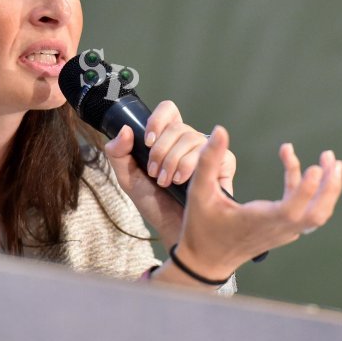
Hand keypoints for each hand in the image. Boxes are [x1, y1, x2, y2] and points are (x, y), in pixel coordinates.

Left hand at [103, 101, 235, 247]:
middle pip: (178, 127)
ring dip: (174, 162)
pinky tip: (184, 182)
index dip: (158, 120)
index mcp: (168, 138)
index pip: (168, 110)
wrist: (172, 230)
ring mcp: (207, 151)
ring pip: (192, 138)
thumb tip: (126, 129)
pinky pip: (213, 152)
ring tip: (167, 182)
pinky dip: (193, 166)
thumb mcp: (128, 178)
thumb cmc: (154, 204)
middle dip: (162, 152)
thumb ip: (118, 153)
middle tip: (155, 175)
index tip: (148, 142)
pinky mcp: (223, 163)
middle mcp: (188, 141)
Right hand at [174, 126, 341, 280]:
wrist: (207, 261)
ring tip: (328, 161)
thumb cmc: (202, 227)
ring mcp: (284, 232)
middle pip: (316, 214)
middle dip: (330, 187)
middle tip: (331, 159)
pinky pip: (305, 211)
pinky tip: (293, 166)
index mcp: (258, 221)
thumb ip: (208, 160)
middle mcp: (277, 229)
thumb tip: (220, 130)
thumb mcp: (198, 191)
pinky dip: (308, 190)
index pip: (292, 209)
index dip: (307, 190)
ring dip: (327, 189)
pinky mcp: (284, 230)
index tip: (316, 168)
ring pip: (316, 214)